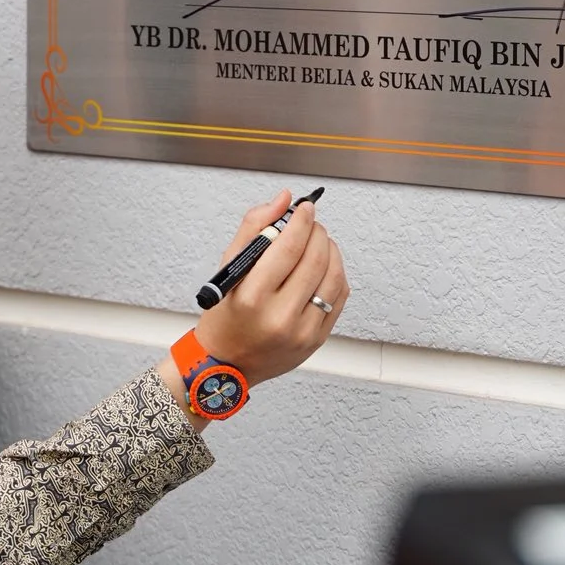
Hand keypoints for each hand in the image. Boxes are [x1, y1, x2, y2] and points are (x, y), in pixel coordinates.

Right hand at [157, 191, 348, 421]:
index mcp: (252, 297)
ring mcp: (302, 331)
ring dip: (331, 250)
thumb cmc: (224, 315)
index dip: (301, 222)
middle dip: (317, 232)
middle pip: (315, 259)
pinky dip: (336, 274)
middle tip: (311, 224)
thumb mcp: (228, 268)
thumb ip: (254, 228)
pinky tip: (324, 266)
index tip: (305, 208)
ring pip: (334, 277)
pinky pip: (339, 297)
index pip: (288, 248)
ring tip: (319, 242)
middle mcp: (279, 317)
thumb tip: (284, 200)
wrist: (227, 364)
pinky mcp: (317, 340)